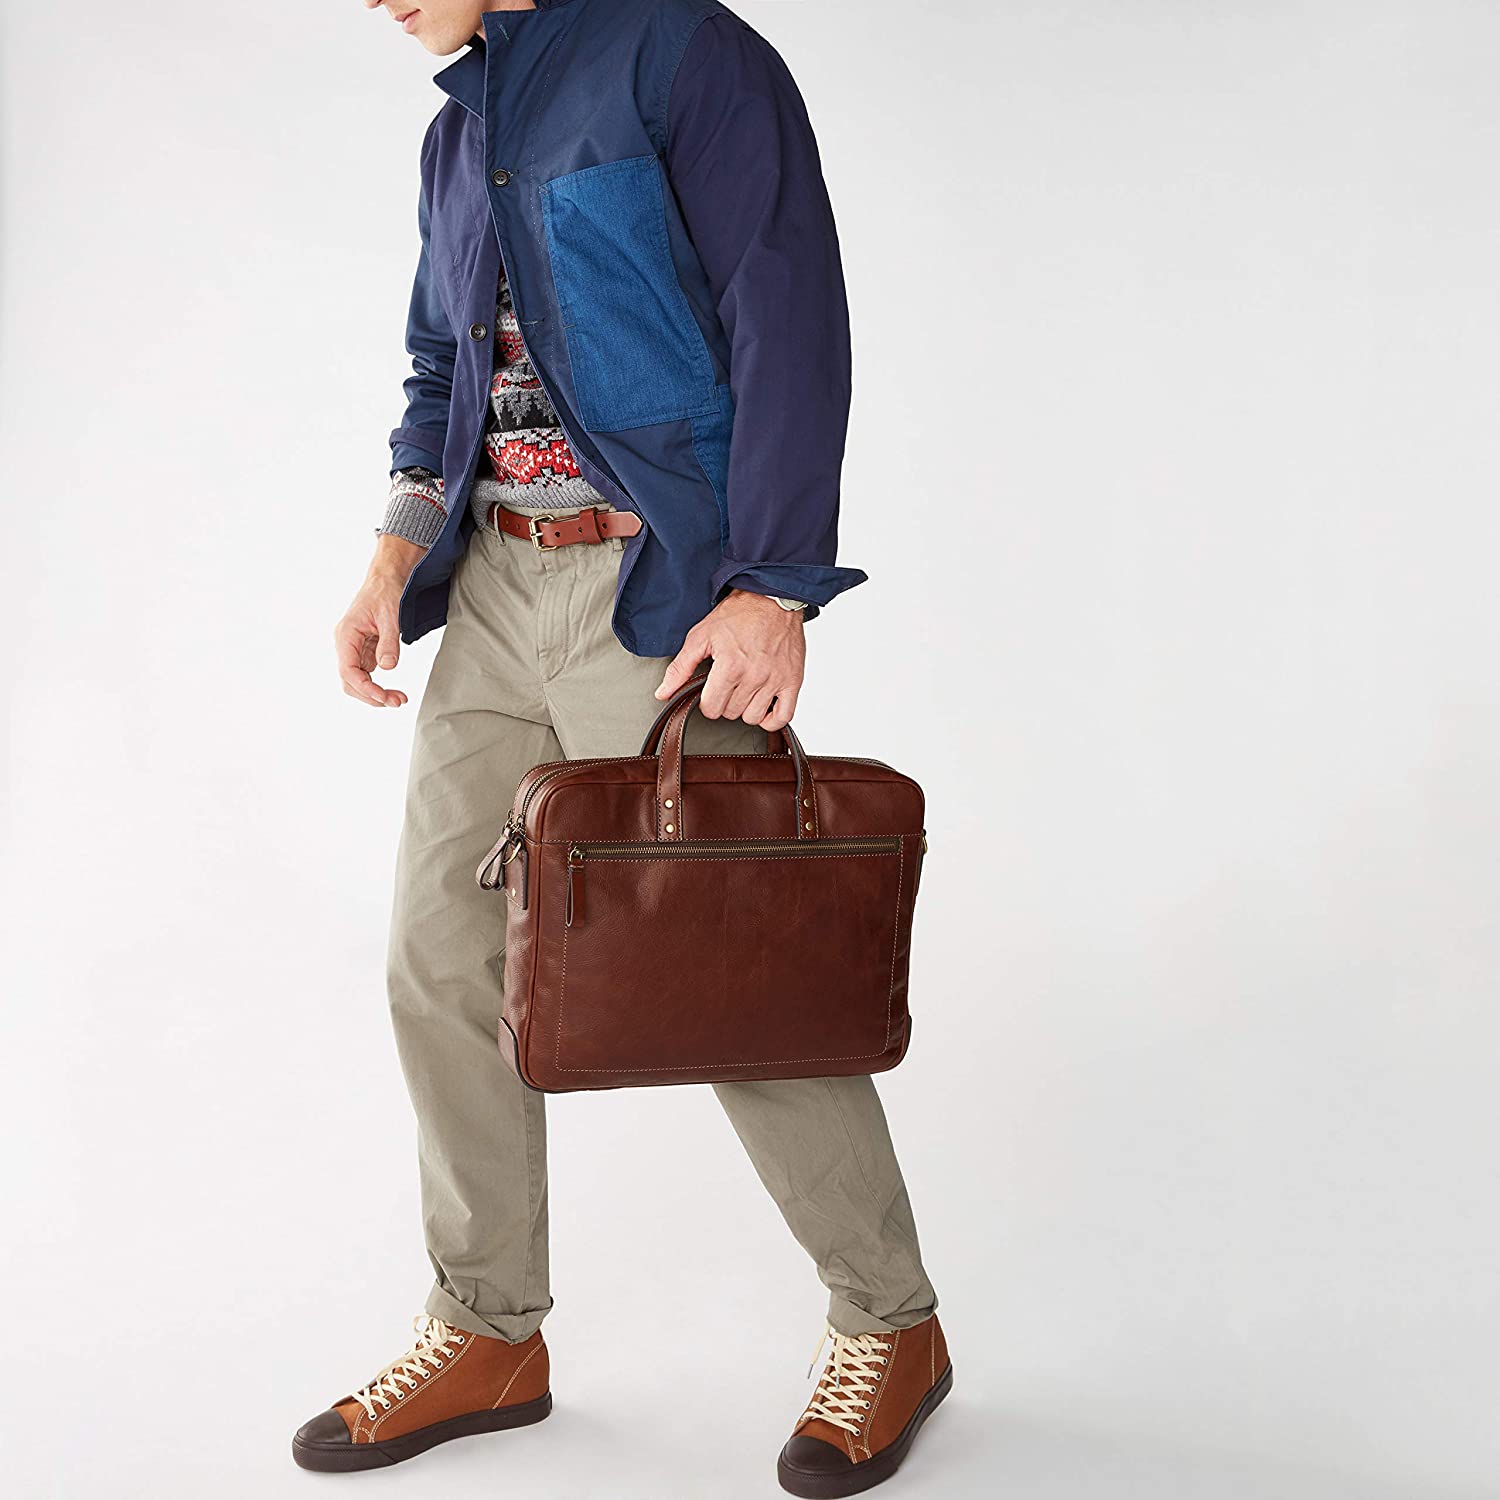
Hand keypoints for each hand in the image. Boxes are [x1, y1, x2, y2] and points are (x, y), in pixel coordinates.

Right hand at [334, 535, 425, 707]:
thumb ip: (389, 643)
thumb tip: (387, 667)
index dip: (366, 688)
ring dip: (375, 694)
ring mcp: (354, 649)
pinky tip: (393, 691)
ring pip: (357, 681)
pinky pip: (366, 674)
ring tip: (398, 699)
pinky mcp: (364, 650)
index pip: (349, 671)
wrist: (388, 579)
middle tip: (397, 701)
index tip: (385, 697)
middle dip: (371, 696)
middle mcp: (346, 644)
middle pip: (350, 681)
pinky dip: (378, 685)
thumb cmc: (386, 592)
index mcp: (346, 635)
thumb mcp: (391, 617)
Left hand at [654, 590, 805, 730]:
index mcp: (730, 666)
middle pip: (731, 713)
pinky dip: (772, 719)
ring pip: (753, 717)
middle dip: (725, 702)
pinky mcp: (793, 681)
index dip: (707, 701)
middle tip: (728, 684)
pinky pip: (783, 717)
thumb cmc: (738, 614)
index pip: (711, 708)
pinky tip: (764, 706)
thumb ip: (680, 668)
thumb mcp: (701, 636)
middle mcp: (754, 676)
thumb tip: (663, 693)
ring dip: (746, 709)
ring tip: (744, 691)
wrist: (772, 598)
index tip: (711, 690)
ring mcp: (775, 680)